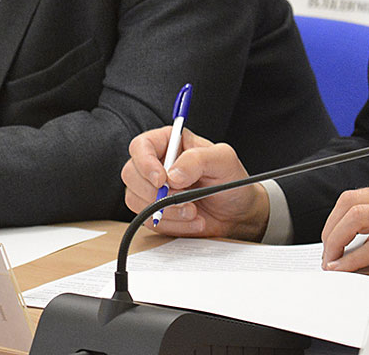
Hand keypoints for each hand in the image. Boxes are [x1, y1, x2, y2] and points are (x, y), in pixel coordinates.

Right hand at [121, 126, 267, 239]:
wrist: (238, 212)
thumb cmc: (231, 180)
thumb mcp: (224, 160)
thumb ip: (198, 159)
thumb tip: (172, 174)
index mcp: (169, 143)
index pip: (141, 146)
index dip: (145, 163)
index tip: (162, 179)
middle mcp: (156, 164)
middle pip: (130, 174)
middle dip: (156, 193)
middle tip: (183, 200)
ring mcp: (152, 189)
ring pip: (135, 199)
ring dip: (165, 211)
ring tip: (193, 211)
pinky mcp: (154, 212)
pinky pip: (148, 220)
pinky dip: (172, 225)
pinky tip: (192, 221)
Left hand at [320, 181, 368, 280]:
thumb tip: (349, 240)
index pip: (355, 196)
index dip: (334, 219)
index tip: (329, 240)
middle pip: (351, 203)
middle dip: (331, 229)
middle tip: (327, 252)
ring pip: (357, 218)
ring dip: (337, 241)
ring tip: (332, 261)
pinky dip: (354, 258)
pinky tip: (346, 268)